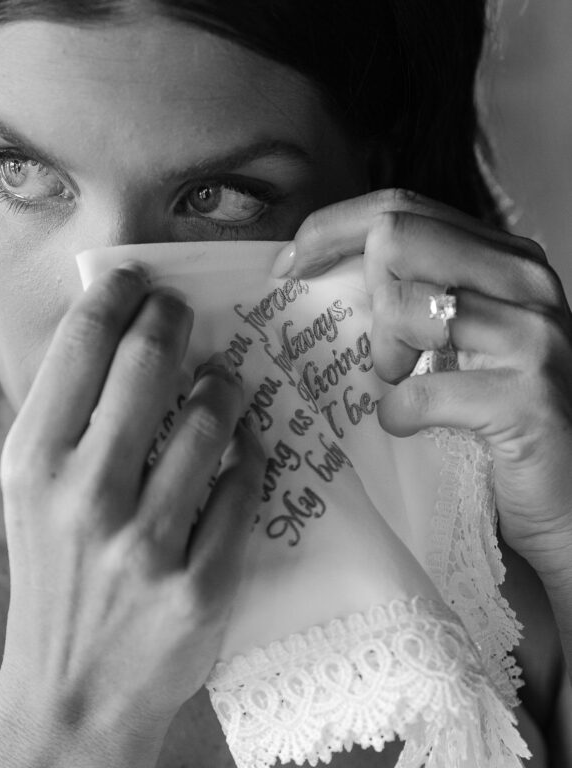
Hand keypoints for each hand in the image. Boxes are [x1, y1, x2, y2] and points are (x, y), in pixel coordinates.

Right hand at [0, 263, 264, 739]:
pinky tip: (246, 444)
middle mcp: (84, 497)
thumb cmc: (54, 589)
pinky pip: (244, 492)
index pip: (80, 347)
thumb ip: (65, 427)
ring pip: (210, 424)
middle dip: (176, 321)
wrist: (71, 698)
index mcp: (32, 467)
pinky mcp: (200, 586)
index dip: (118, 295)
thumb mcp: (30, 503)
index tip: (141, 280)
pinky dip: (250, 457)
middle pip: (148, 365)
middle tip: (188, 315)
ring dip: (225, 388)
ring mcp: (145, 545)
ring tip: (226, 381)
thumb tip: (118, 340)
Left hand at [273, 189, 571, 584]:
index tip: (287, 267)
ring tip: (405, 387)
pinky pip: (417, 392)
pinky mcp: (524, 398)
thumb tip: (329, 272)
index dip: (331, 229)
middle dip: (365, 296)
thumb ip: (421, 295)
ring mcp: (532, 336)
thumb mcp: (467, 339)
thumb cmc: (504, 418)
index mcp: (508, 258)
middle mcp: (528, 281)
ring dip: (384, 361)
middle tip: (382, 351)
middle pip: (398, 238)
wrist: (568, 497)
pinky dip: (396, 415)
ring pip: (405, 310)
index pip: (404, 207)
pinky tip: (409, 425)